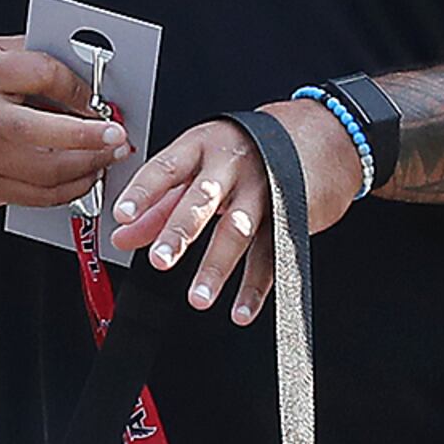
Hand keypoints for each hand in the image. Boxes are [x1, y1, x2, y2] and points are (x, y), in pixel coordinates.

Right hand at [0, 37, 131, 209]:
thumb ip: (39, 62)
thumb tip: (92, 86)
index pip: (44, 77)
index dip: (82, 90)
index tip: (103, 103)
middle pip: (44, 134)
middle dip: (91, 139)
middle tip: (118, 138)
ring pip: (43, 173)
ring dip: (85, 168)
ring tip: (106, 159)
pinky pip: (32, 197)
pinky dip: (65, 191)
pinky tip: (81, 179)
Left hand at [106, 101, 362, 324]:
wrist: (322, 133)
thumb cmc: (245, 149)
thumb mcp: (198, 165)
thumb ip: (159, 202)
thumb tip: (120, 236)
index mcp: (202, 146)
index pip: (167, 167)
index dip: (144, 191)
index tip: (122, 215)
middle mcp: (232, 165)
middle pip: (203, 199)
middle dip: (180, 231)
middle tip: (160, 259)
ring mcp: (266, 188)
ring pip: (239, 230)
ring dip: (217, 266)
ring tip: (199, 297)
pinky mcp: (293, 212)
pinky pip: (273, 253)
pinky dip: (257, 286)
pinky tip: (241, 309)